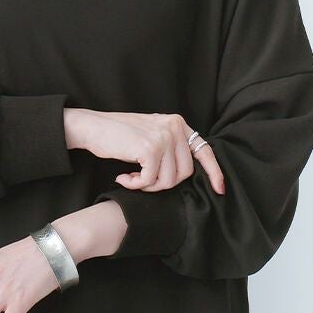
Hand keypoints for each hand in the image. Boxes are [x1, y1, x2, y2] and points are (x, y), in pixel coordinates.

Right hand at [65, 108, 224, 194]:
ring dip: (148, 186)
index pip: (204, 149)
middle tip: (142, 180)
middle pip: (185, 172)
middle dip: (164, 184)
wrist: (92, 127)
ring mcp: (163, 136)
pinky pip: (151, 180)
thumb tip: (186, 173)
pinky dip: (136, 185)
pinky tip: (123, 177)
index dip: (214, 171)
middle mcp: (174, 127)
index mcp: (177, 123)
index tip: (219, 190)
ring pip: (169, 180)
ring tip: (132, 178)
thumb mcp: (151, 134)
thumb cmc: (118, 135)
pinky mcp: (150, 148)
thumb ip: (170, 147)